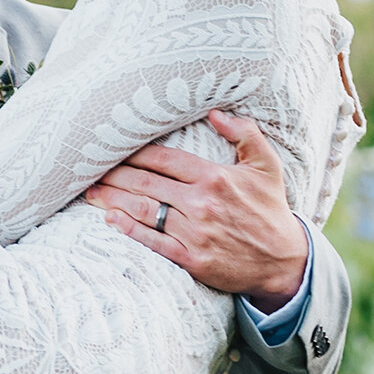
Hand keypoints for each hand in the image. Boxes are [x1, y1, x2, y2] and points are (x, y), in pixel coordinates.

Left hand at [86, 112, 311, 306]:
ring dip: (113, 200)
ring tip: (91, 192)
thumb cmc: (271, 209)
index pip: (164, 159)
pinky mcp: (192, 259)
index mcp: (215, 177)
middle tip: (90, 168)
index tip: (114, 146)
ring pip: (144, 211)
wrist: (284, 261)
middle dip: (115, 174)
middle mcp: (201, 203)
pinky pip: (153, 242)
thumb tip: (215, 112)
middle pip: (146, 183)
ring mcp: (195, 233)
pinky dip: (129, 230)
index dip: (134, 152)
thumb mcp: (267, 165)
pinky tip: (111, 219)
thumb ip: (244, 133)